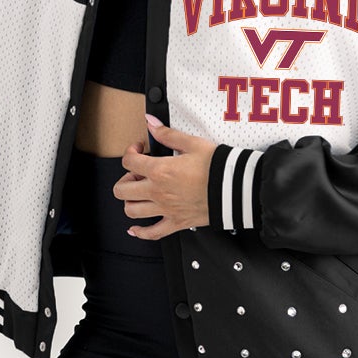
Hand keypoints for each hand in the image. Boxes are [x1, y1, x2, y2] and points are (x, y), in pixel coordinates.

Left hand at [115, 114, 215, 238]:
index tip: (139, 148)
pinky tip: (136, 228)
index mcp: (159, 171)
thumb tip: (151, 123)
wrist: (235, 189)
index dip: (130, 151)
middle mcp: (158, 192)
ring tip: (139, 194)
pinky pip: (152, 233)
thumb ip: (167, 135)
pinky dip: (141, 232)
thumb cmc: (217, 167)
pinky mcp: (176, 222)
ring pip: (131, 211)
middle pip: (122, 190)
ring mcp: (165, 209)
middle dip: (125, 179)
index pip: (128, 161)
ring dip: (129, 201)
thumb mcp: (192, 144)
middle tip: (136, 173)